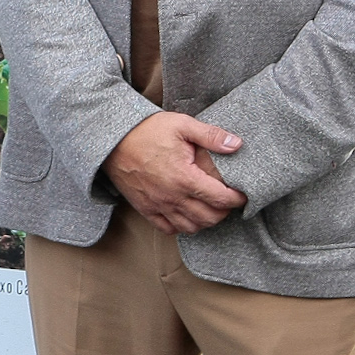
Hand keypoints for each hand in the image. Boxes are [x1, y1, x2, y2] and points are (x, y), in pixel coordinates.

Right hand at [101, 112, 246, 235]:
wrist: (112, 139)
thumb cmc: (147, 130)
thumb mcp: (182, 125)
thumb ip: (211, 136)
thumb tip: (237, 144)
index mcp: (184, 177)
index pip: (221, 199)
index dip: (237, 199)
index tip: (242, 194)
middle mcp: (172, 197)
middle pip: (209, 217)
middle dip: (224, 211)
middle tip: (227, 200)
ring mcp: (158, 206)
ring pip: (191, 228)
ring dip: (205, 221)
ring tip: (209, 207)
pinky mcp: (145, 209)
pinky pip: (169, 229)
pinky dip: (182, 226)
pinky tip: (186, 214)